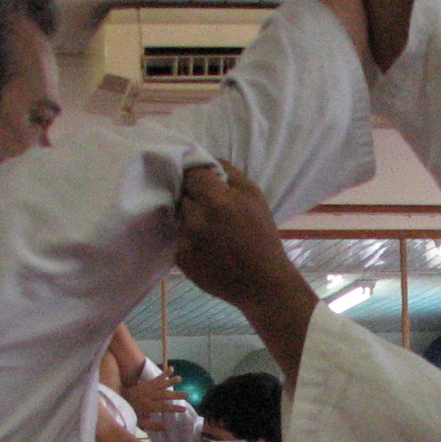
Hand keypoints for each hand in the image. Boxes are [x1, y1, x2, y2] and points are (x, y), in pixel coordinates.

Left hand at [126, 368, 183, 429]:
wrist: (119, 399)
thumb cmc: (131, 413)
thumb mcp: (140, 422)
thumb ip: (152, 425)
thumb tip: (166, 427)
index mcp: (148, 406)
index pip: (163, 408)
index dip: (174, 408)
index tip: (184, 409)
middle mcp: (149, 396)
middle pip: (164, 395)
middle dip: (176, 395)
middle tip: (187, 395)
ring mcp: (148, 389)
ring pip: (161, 385)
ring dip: (171, 381)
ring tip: (180, 378)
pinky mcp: (147, 383)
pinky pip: (157, 378)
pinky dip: (164, 373)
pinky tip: (171, 368)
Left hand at [174, 164, 320, 379]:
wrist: (262, 282)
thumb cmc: (262, 236)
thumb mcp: (255, 196)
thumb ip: (229, 172)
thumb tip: (206, 159)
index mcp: (216, 201)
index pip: (190, 173)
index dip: (198, 176)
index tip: (207, 183)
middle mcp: (195, 219)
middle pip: (182, 194)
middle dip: (194, 196)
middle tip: (211, 208)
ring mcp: (184, 240)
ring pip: (178, 216)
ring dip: (190, 217)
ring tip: (210, 229)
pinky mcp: (180, 258)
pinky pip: (177, 237)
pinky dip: (188, 238)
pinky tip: (207, 246)